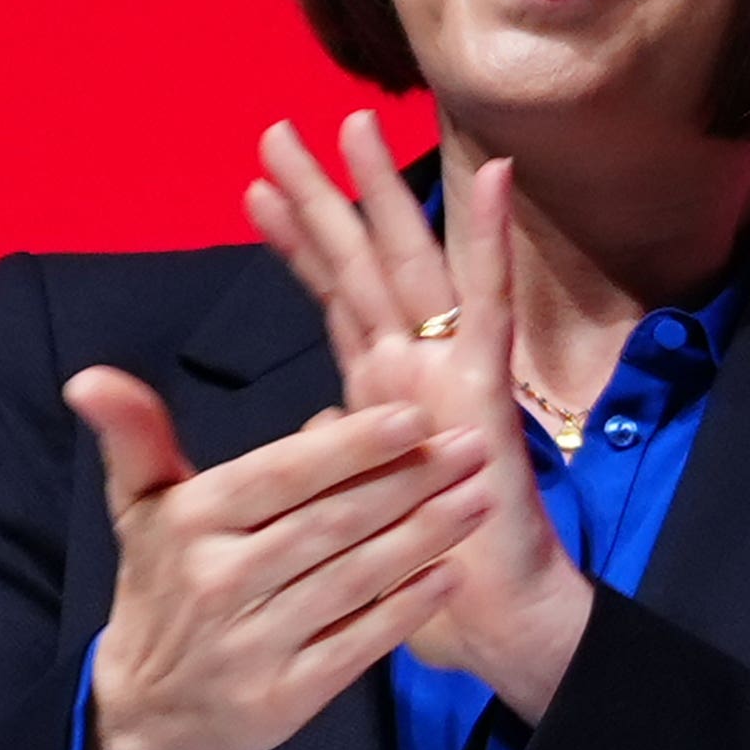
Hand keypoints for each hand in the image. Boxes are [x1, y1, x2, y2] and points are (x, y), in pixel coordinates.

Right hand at [70, 381, 484, 749]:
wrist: (149, 704)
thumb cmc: (165, 583)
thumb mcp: (141, 508)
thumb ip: (135, 439)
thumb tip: (92, 379)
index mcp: (191, 523)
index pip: (282, 476)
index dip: (351, 448)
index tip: (416, 419)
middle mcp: (219, 580)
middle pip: (333, 522)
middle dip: (413, 482)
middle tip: (476, 447)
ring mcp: (253, 642)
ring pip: (355, 577)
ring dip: (427, 536)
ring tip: (481, 498)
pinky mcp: (285, 696)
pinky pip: (360, 643)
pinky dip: (407, 607)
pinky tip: (451, 573)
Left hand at [245, 114, 593, 720]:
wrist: (497, 624)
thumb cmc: (433, 577)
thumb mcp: (353, 507)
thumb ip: (336, 455)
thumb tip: (316, 425)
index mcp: (381, 395)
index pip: (333, 301)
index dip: (295, 244)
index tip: (252, 188)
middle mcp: (414, 371)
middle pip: (361, 264)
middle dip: (323, 196)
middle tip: (279, 127)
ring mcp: (453, 374)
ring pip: (412, 263)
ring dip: (385, 193)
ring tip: (355, 125)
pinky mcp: (488, 390)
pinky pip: (489, 300)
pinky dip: (490, 238)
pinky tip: (495, 176)